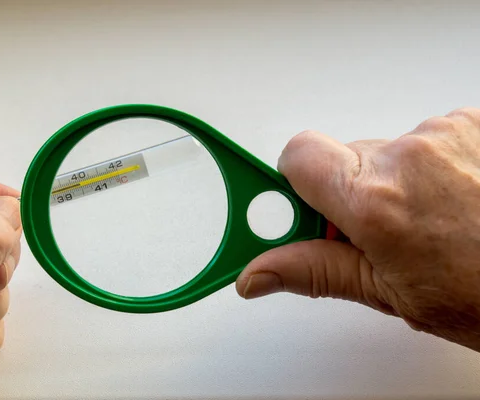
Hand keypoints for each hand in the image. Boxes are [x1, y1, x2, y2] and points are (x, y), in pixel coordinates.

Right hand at [236, 107, 479, 351]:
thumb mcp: (390, 293)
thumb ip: (314, 272)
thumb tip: (257, 273)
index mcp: (377, 202)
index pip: (297, 156)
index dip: (292, 182)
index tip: (298, 205)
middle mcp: (409, 156)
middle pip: (343, 158)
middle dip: (349, 194)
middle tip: (376, 233)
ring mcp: (447, 133)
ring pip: (387, 150)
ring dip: (395, 183)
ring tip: (429, 224)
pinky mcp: (473, 122)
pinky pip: (426, 140)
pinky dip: (431, 168)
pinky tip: (454, 203)